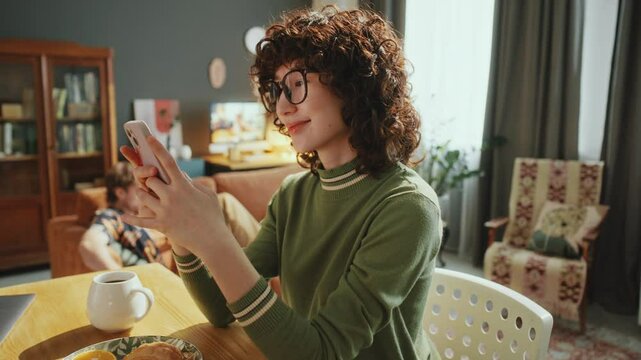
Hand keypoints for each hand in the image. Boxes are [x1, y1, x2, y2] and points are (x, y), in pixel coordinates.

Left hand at [120, 136, 232, 256]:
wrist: (212, 240)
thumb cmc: (213, 216)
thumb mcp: (208, 195)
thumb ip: (194, 184)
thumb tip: (182, 177)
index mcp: (183, 186)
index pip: (168, 162)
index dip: (158, 148)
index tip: (149, 138)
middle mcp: (172, 196)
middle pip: (150, 180)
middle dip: (150, 180)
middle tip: (152, 181)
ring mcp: (165, 211)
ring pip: (142, 196)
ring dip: (143, 195)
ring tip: (145, 196)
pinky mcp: (161, 225)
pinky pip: (141, 221)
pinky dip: (132, 218)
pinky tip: (122, 216)